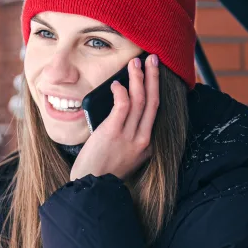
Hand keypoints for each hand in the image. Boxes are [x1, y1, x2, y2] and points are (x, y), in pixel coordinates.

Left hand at [70, 54, 159, 181]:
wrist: (91, 188)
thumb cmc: (100, 172)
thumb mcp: (122, 156)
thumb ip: (125, 137)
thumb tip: (120, 110)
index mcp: (146, 146)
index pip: (155, 112)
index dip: (155, 90)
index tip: (153, 74)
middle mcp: (142, 140)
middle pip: (153, 101)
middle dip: (153, 77)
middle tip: (153, 59)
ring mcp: (129, 137)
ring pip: (140, 100)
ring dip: (139, 78)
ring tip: (136, 63)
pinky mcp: (113, 133)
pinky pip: (123, 106)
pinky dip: (122, 92)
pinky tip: (118, 83)